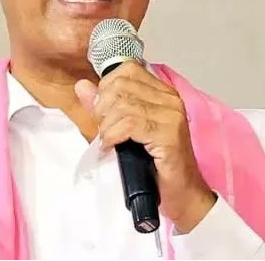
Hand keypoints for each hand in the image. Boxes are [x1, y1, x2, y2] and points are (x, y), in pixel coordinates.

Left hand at [74, 62, 216, 232]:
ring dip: (107, 126)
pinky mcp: (168, 134)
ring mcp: (171, 116)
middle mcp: (170, 99)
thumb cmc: (156, 165)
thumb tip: (82, 85)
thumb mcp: (123, 131)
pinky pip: (129, 123)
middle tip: (104, 129)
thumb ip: (103, 106)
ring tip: (109, 141)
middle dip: (103, 108)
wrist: (182, 195)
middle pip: (120, 85)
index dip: (106, 87)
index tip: (102, 111)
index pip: (127, 69)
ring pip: (122, 104)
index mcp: (162, 93)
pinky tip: (112, 147)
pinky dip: (113, 136)